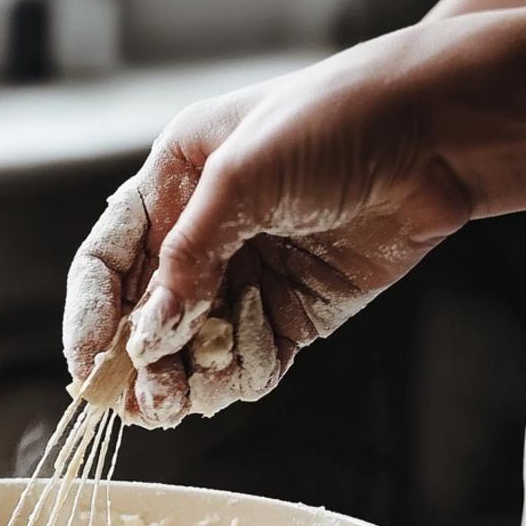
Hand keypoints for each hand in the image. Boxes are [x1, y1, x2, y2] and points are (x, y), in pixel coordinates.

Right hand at [63, 28, 473, 425]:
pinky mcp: (292, 308)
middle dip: (140, 362)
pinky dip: (239, 373)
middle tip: (140, 404)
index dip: (91, 315)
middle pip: (147, 314)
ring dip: (187, 377)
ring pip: (194, 345)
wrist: (437, 132)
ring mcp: (248, 273)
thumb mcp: (241, 178)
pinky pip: (248, 356)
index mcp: (174, 183)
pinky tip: (240, 374)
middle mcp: (203, 232)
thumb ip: (189, 258)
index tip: (88, 366)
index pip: (109, 260)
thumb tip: (149, 334)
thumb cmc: (333, 121)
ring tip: (186, 399)